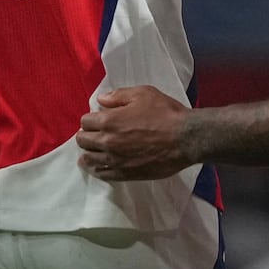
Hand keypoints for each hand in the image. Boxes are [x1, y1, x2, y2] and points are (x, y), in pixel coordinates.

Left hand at [76, 86, 194, 181]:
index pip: (85, 121)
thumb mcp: (144, 94)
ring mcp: (114, 160)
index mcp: (109, 121)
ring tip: (89, 153)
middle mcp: (107, 142)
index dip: (90, 119)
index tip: (96, 119)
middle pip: (83, 141)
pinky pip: (102, 174)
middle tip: (92, 134)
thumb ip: (119, 95)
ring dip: (87, 154)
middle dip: (85, 136)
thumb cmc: (166, 113)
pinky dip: (97, 170)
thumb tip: (101, 100)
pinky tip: (97, 167)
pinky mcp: (124, 174)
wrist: (185, 138)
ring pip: (89, 159)